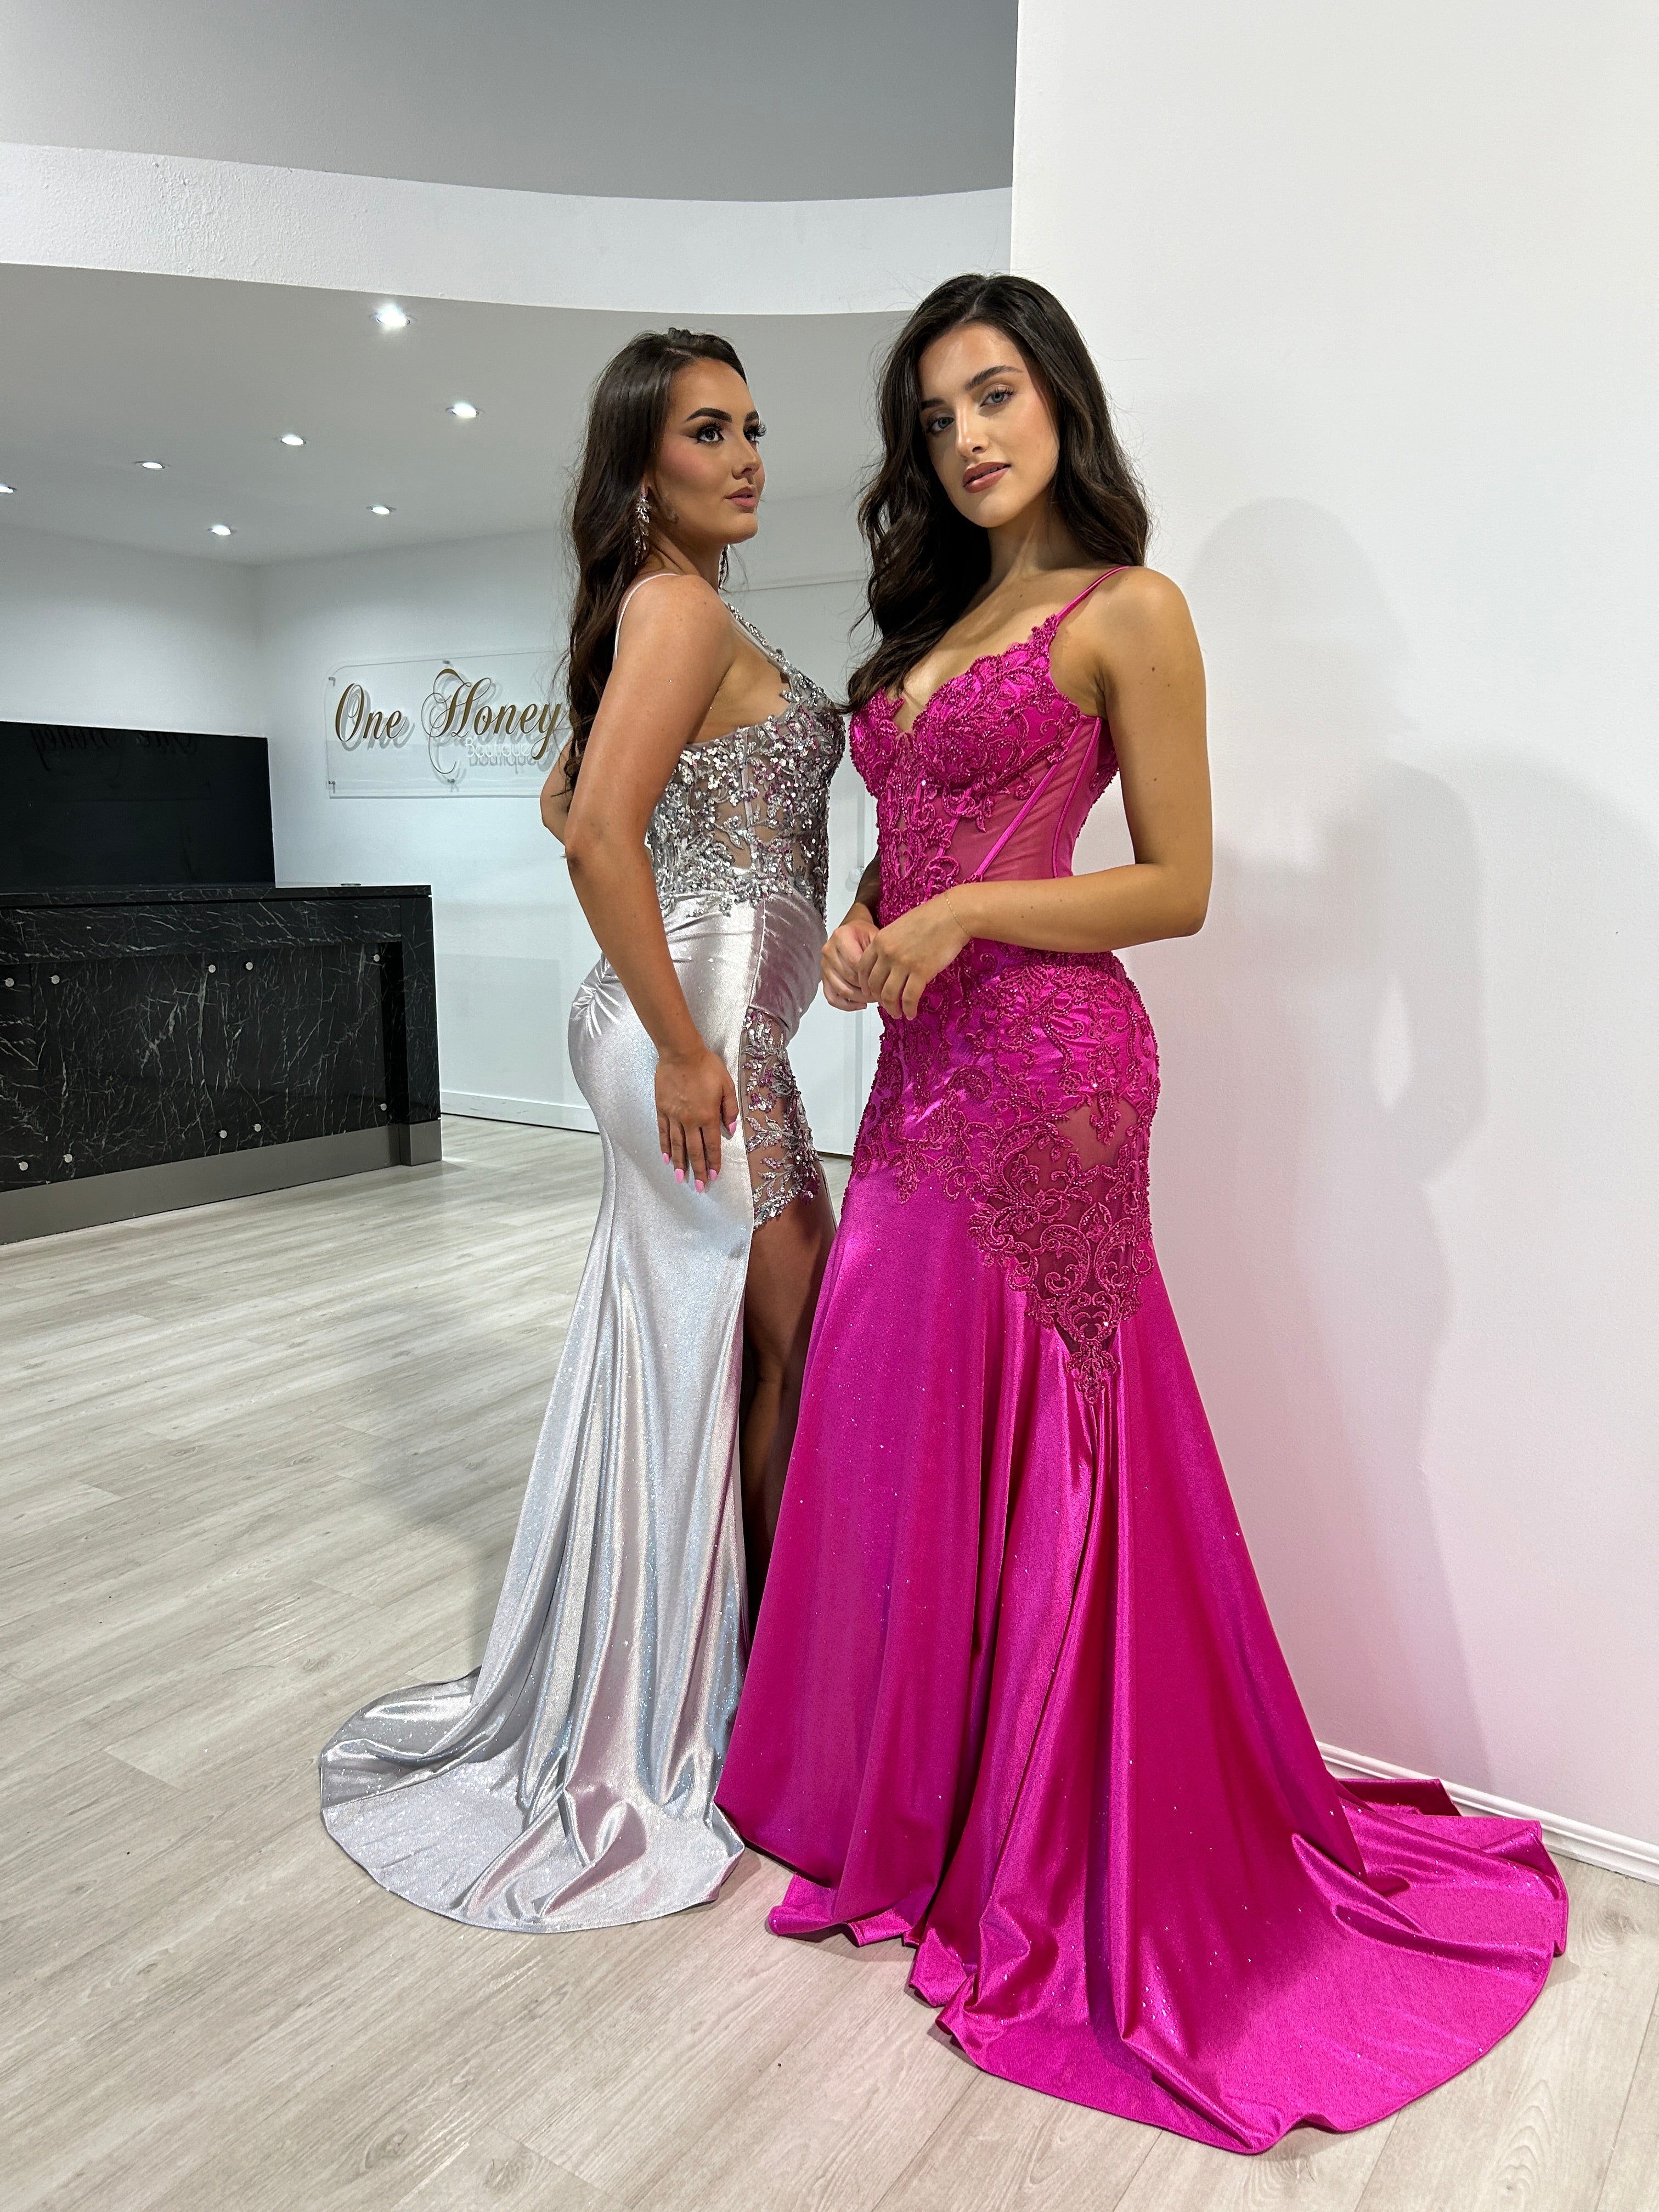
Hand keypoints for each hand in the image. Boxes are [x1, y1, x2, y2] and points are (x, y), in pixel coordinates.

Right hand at [655, 1044, 737, 1192]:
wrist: (680, 1053)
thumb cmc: (706, 1067)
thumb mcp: (727, 1085)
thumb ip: (729, 1109)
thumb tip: (730, 1130)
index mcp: (708, 1116)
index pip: (712, 1145)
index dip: (714, 1162)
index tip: (714, 1176)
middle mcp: (690, 1120)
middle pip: (694, 1150)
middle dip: (698, 1170)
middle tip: (699, 1187)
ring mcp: (674, 1116)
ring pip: (677, 1145)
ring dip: (680, 1164)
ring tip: (680, 1178)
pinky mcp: (662, 1110)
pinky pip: (664, 1132)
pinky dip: (665, 1146)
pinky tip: (666, 1158)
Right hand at [822, 910, 876, 1009]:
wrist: (852, 931)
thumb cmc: (863, 934)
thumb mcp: (875, 936)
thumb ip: (878, 954)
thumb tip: (886, 979)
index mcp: (841, 937)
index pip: (856, 963)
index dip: (871, 977)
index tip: (884, 983)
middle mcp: (829, 950)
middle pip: (849, 978)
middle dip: (867, 989)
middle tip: (882, 993)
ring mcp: (824, 965)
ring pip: (841, 990)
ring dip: (860, 998)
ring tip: (874, 998)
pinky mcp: (823, 977)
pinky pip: (832, 997)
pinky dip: (846, 1005)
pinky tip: (860, 1004)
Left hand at [856, 893, 969, 1018]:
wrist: (952, 915)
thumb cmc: (931, 917)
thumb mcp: (900, 926)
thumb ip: (889, 943)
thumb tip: (887, 961)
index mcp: (880, 940)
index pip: (862, 968)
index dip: (864, 984)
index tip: (869, 991)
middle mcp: (887, 953)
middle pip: (874, 984)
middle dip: (878, 999)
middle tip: (885, 1005)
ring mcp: (903, 964)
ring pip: (889, 995)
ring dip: (892, 1008)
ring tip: (897, 1014)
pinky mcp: (921, 972)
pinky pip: (909, 997)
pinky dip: (909, 1009)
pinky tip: (911, 1013)